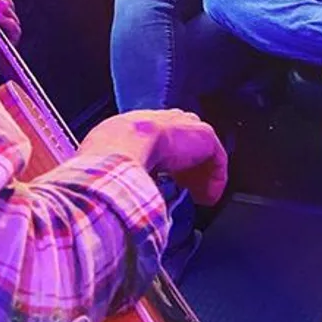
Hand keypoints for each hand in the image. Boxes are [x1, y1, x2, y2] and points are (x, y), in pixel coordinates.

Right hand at [79, 109, 226, 205]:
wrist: (123, 144)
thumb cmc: (105, 156)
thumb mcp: (107, 161)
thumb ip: (119, 170)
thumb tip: (115, 195)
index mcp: (140, 125)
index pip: (159, 141)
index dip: (165, 163)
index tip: (166, 183)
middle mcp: (166, 122)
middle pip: (184, 144)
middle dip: (187, 169)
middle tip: (187, 192)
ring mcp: (186, 127)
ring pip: (202, 152)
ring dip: (201, 177)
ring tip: (200, 199)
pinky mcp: (204, 136)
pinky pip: (217, 158)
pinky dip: (215, 179)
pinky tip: (209, 197)